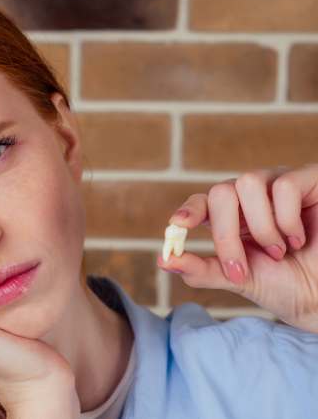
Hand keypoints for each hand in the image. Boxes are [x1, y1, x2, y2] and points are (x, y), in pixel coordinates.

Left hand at [157, 163, 317, 333]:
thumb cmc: (285, 285)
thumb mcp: (239, 279)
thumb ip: (202, 270)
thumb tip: (162, 260)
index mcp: (231, 216)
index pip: (203, 201)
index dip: (189, 209)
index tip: (178, 226)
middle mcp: (252, 197)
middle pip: (221, 192)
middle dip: (226, 234)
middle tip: (242, 268)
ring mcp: (279, 185)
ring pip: (248, 183)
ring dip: (261, 228)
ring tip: (280, 251)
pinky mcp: (309, 181)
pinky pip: (284, 186)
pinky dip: (287, 219)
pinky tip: (300, 238)